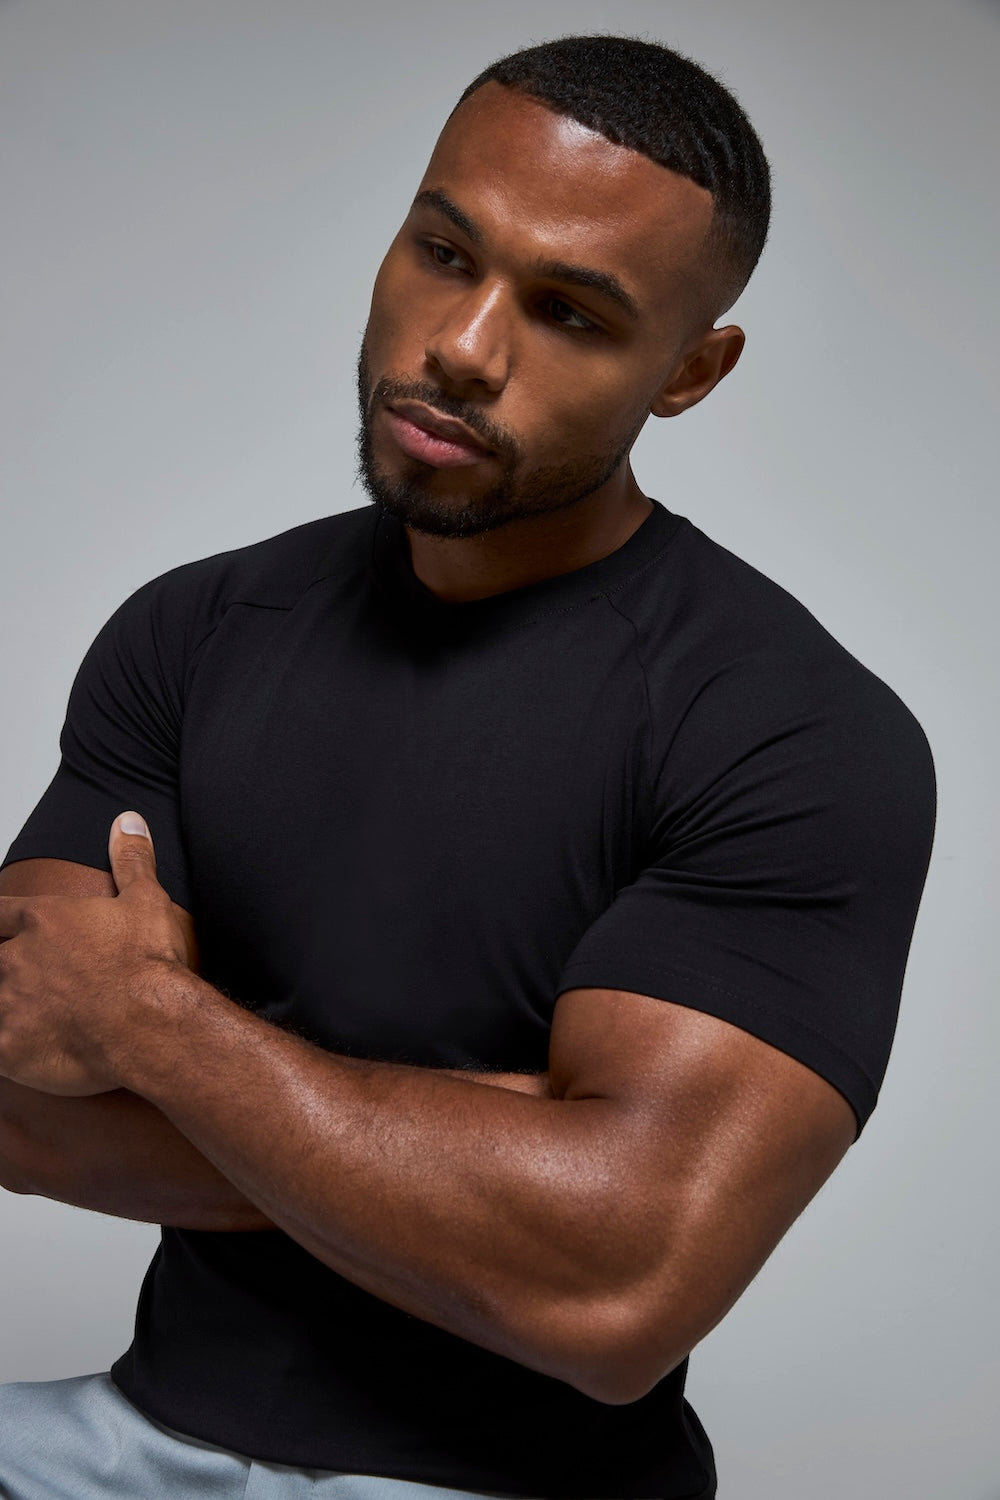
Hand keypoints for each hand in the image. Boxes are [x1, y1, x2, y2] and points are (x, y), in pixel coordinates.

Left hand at [0, 813, 187, 1095]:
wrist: (151, 1021)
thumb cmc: (148, 964)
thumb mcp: (146, 900)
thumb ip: (131, 860)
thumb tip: (127, 820)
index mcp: (43, 920)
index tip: (1, 929)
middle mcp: (17, 958)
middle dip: (3, 967)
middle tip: (17, 976)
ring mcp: (8, 1003)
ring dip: (4, 1003)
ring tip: (18, 1011)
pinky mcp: (8, 1047)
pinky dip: (4, 1047)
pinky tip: (12, 1050)